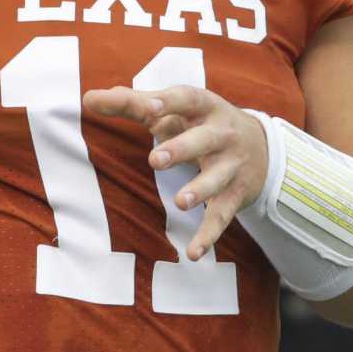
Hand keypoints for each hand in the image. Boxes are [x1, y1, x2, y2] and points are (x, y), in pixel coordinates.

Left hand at [83, 84, 267, 259]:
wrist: (263, 147)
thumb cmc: (202, 123)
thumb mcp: (176, 110)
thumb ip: (133, 104)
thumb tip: (89, 98)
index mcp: (204, 107)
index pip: (186, 99)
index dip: (167, 103)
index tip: (146, 107)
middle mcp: (222, 134)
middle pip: (204, 139)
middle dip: (182, 149)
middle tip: (155, 159)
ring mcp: (231, 166)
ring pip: (216, 179)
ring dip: (199, 190)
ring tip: (180, 202)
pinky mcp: (234, 195)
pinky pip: (221, 216)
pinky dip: (208, 235)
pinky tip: (193, 253)